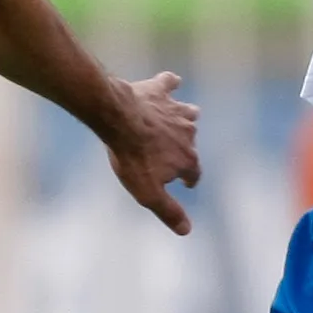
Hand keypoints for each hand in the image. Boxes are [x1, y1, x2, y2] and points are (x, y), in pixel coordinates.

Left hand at [100, 71, 203, 235]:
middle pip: (191, 143)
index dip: (189, 180)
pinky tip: (171, 82)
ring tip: (181, 120)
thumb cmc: (132, 157)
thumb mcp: (148, 193)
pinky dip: (170, 84)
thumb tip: (187, 231)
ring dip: (186, 117)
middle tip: (172, 154)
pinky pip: (169, 84)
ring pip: (188, 113)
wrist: (118, 119)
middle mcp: (188, 133)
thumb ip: (168, 211)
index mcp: (188, 159)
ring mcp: (175, 110)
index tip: (186, 184)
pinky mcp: (159, 91)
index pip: (194, 174)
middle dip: (186, 150)